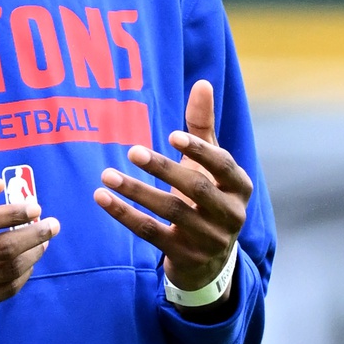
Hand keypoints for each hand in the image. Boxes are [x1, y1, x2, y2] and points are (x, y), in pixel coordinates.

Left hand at [94, 80, 251, 301]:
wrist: (209, 260)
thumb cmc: (208, 198)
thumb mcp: (209, 165)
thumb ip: (203, 127)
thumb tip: (202, 83)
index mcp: (240, 187)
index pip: (223, 165)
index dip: (200, 150)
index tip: (173, 135)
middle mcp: (230, 215)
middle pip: (197, 189)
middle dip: (164, 170)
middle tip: (132, 152)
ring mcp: (209, 239)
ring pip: (171, 212)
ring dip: (137, 192)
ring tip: (107, 175)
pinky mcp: (185, 256)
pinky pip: (151, 233)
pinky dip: (125, 215)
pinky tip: (103, 199)